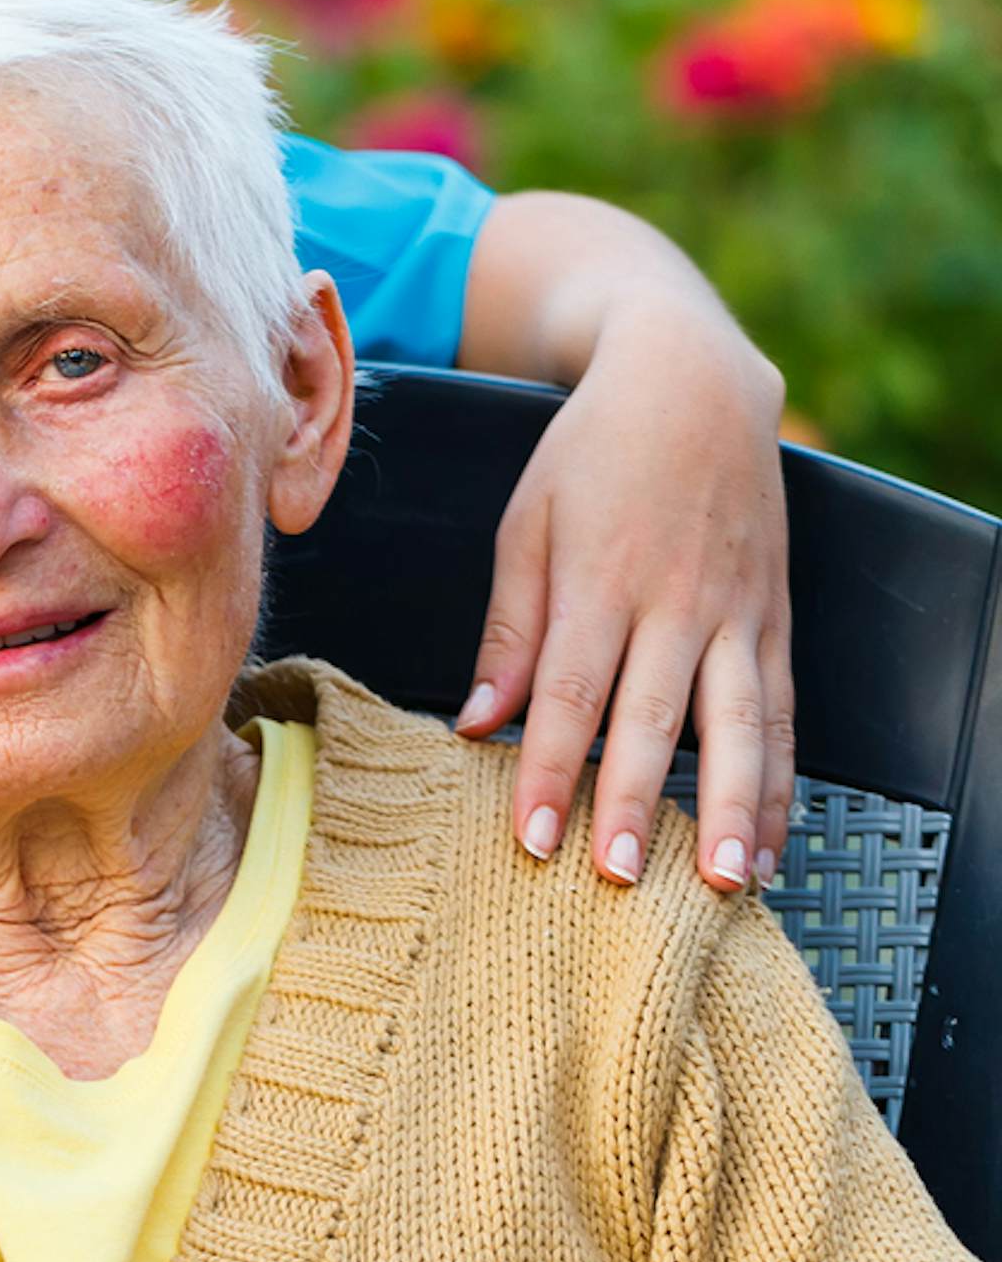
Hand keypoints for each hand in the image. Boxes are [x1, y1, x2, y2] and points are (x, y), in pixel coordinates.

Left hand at [458, 296, 790, 896]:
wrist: (691, 381)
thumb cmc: (592, 453)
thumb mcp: (526, 523)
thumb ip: (508, 630)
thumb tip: (476, 724)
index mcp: (599, 579)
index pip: (569, 695)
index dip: (549, 771)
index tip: (533, 839)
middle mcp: (676, 601)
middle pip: (656, 719)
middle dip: (635, 805)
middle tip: (621, 880)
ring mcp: (738, 611)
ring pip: (741, 724)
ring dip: (731, 808)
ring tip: (722, 880)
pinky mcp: (777, 617)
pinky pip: (785, 710)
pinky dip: (781, 778)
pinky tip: (772, 836)